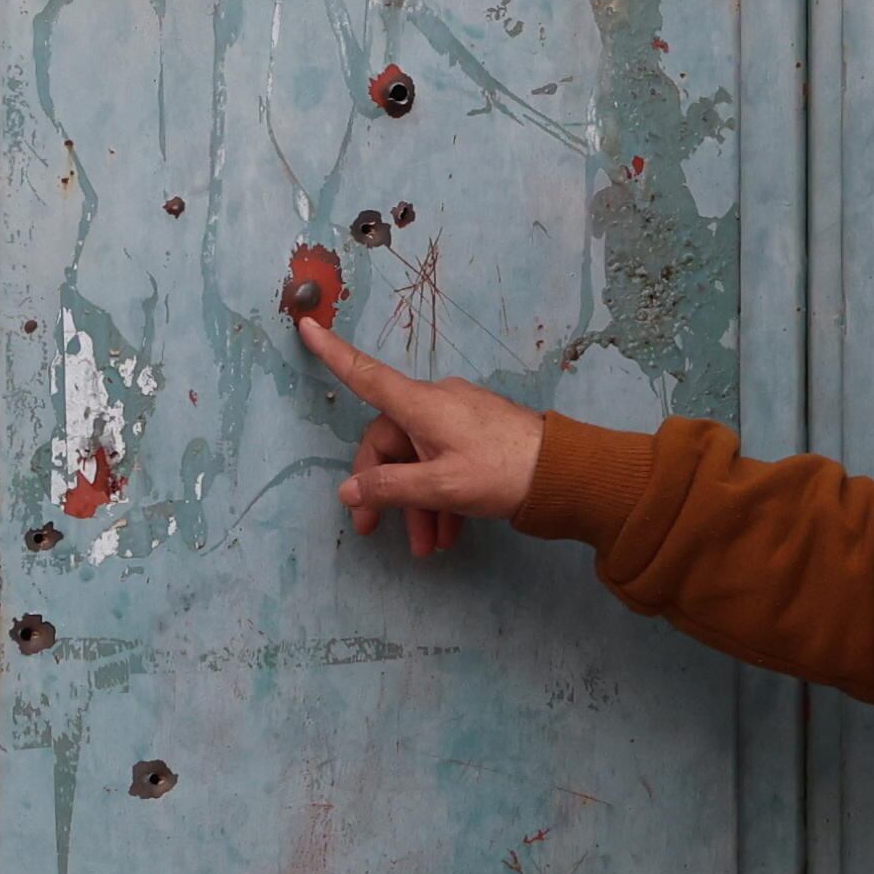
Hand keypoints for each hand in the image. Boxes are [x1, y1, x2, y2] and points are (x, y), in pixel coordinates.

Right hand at [301, 316, 545, 557]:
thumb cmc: (500, 472)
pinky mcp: (478, 436)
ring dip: (416, 505)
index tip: (307, 326)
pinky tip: (448, 535)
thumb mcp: (440, 487)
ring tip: (426, 547)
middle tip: (373, 531)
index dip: (333, 354)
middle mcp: (436, 404)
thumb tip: (349, 492)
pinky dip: (440, 498)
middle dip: (383, 489)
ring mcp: (459, 419)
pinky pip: (444, 463)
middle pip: (390, 442)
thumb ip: (389, 489)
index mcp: (421, 405)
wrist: (566, 474)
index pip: (366, 375)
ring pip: (419, 460)